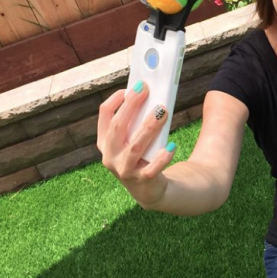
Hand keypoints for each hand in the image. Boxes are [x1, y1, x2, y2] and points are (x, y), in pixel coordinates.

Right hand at [97, 82, 176, 207]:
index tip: (132, 86)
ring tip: (163, 111)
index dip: (116, 99)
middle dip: (131, 106)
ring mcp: (124, 169)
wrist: (149, 190)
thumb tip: (156, 94)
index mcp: (105, 141)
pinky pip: (152, 168)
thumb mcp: (135, 137)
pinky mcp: (142, 181)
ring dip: (149, 127)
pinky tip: (171, 146)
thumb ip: (140, 119)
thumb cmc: (143, 156)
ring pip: (135, 146)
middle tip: (146, 89)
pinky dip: (162, 157)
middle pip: (118, 127)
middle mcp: (110, 155)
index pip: (104, 115)